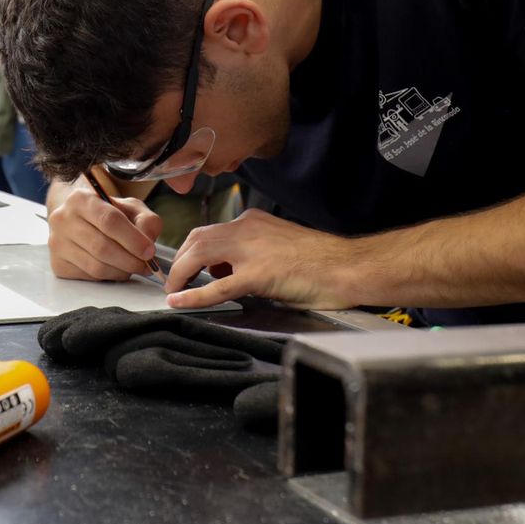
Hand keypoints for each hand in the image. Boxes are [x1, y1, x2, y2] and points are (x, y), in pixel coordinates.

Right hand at [47, 184, 163, 280]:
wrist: (81, 221)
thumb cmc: (110, 214)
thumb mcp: (132, 208)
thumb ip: (146, 221)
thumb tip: (147, 246)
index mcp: (81, 199)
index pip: (109, 221)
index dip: (133, 239)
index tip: (150, 251)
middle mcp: (62, 219)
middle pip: (102, 247)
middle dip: (130, 260)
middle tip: (146, 265)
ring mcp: (57, 243)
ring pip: (96, 267)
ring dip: (122, 271)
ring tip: (132, 266)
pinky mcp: (58, 264)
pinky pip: (90, 277)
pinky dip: (109, 276)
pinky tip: (115, 268)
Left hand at [164, 208, 356, 309]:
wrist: (350, 266)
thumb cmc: (322, 262)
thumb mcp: (279, 247)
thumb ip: (250, 255)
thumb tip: (224, 273)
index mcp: (254, 222)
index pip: (209, 231)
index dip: (190, 250)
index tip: (184, 266)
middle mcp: (248, 228)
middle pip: (197, 239)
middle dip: (180, 261)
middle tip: (173, 282)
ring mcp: (253, 250)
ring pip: (200, 255)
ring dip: (181, 274)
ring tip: (174, 291)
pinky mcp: (260, 274)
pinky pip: (217, 286)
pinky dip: (193, 294)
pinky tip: (179, 301)